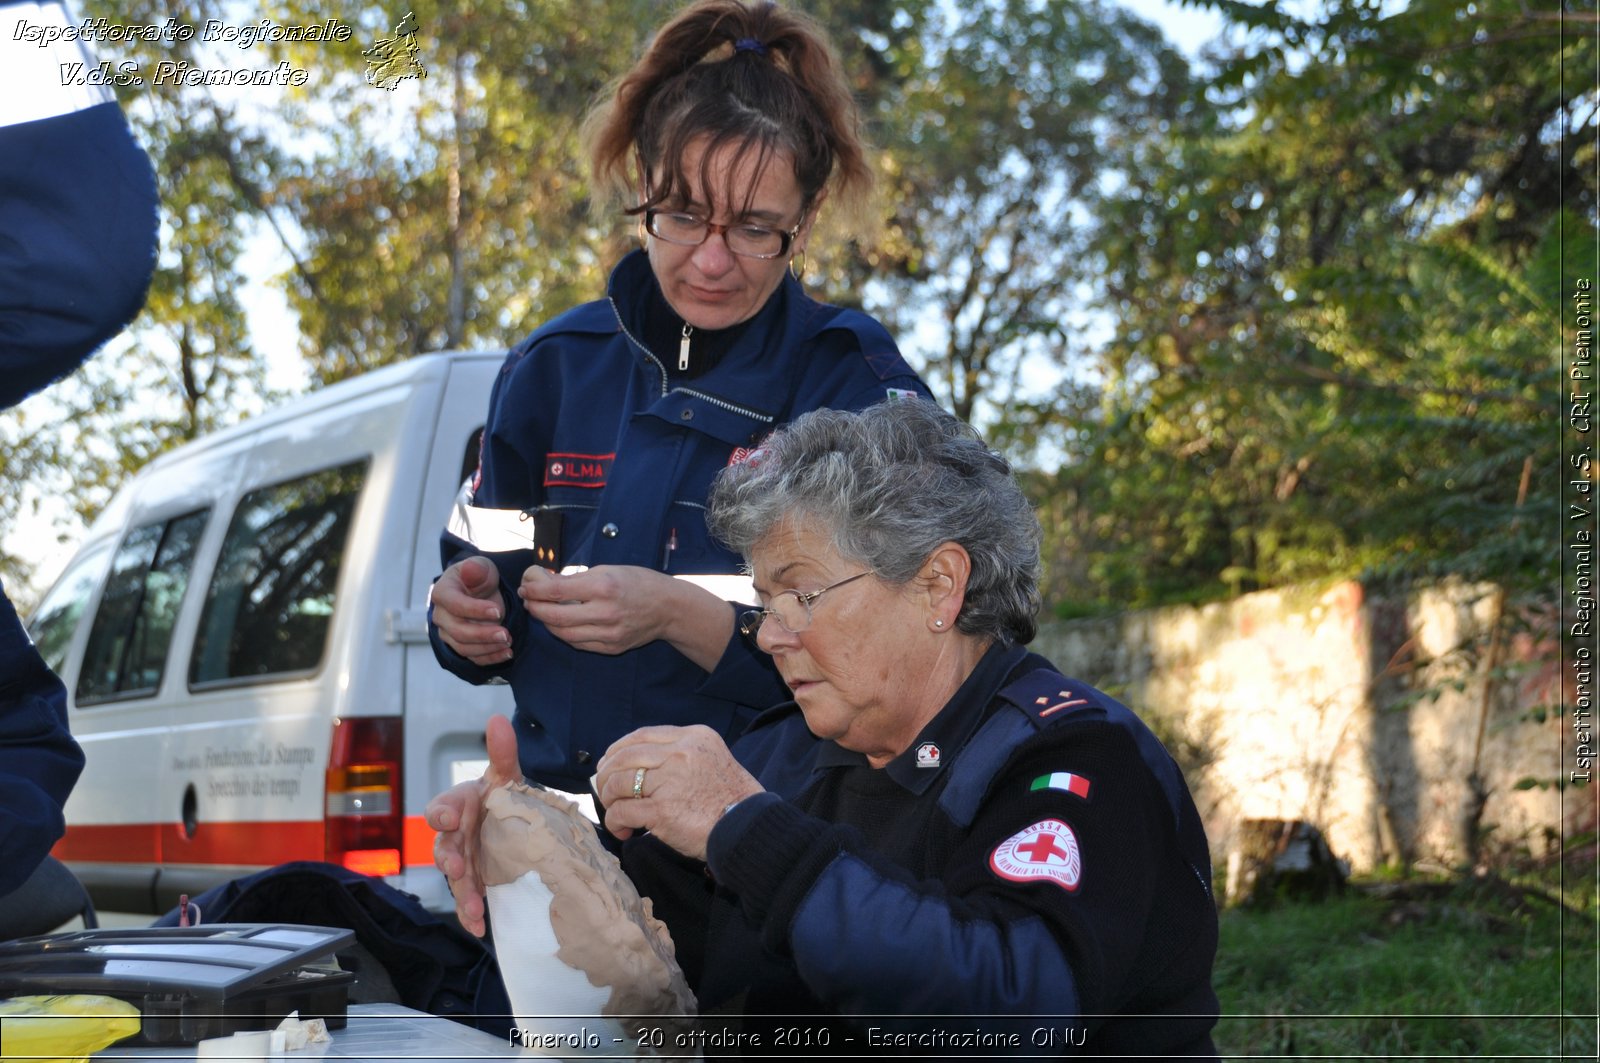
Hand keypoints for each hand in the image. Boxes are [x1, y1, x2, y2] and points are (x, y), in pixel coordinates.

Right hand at [424, 714, 521, 936]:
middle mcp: (455, 836)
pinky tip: (481, 928)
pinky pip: (468, 900)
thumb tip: (499, 719)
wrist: (513, 824)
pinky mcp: (475, 883)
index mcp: (458, 806)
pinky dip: (472, 915)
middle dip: (451, 859)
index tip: (451, 817)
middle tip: (460, 868)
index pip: (442, 807)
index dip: (444, 812)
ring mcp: (464, 861)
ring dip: (464, 894)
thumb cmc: (501, 797)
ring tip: (476, 908)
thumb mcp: (505, 775)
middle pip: (445, 848)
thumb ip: (502, 752)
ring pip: (456, 879)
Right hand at [431, 556, 511, 665]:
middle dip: (483, 635)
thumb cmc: (479, 577)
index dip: (475, 610)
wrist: (480, 590)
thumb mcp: (481, 567)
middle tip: (506, 634)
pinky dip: (490, 658)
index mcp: (442, 593)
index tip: (498, 611)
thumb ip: (476, 570)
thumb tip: (470, 569)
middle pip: (458, 631)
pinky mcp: (460, 645)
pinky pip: (472, 657)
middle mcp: (441, 615)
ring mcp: (448, 632)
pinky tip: (507, 653)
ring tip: (509, 642)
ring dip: (488, 648)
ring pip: (464, 648)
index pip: (455, 605)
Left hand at [518, 564, 674, 655]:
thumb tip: (546, 582)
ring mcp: (608, 634)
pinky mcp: (611, 647)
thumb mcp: (609, 569)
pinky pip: (578, 643)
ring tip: (541, 612)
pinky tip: (560, 624)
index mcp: (604, 587)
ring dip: (546, 623)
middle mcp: (605, 613)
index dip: (535, 589)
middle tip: (528, 600)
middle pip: (555, 617)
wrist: (669, 608)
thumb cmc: (638, 582)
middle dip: (535, 608)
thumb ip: (578, 578)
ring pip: (563, 634)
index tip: (527, 586)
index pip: (556, 591)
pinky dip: (564, 633)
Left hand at [594, 725, 763, 860]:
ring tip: (615, 813)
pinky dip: (615, 822)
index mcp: (693, 737)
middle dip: (606, 775)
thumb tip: (637, 768)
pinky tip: (623, 831)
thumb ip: (680, 757)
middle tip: (604, 792)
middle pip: (624, 756)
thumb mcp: (712, 760)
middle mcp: (680, 753)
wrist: (749, 828)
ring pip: (618, 783)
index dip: (617, 749)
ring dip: (609, 800)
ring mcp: (670, 780)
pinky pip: (622, 811)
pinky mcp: (662, 810)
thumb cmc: (732, 800)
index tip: (608, 764)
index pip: (642, 735)